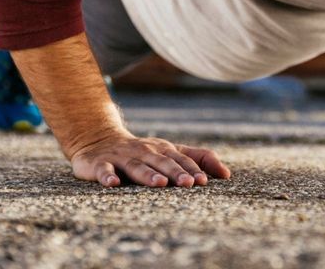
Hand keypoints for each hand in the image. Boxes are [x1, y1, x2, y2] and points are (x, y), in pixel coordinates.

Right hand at [70, 132, 231, 187]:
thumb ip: (197, 159)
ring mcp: (122, 157)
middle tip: (189, 184)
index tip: (204, 181)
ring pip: (137, 166)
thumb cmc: (142, 152)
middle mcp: (145, 151)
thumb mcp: (169, 152)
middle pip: (162, 162)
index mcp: (162, 149)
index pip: (181, 159)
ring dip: (148, 174)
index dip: (192, 169)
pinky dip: (108, 176)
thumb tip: (226, 174)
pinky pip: (105, 170)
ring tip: (160, 183)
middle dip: (176, 172)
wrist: (98, 140)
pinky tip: (114, 184)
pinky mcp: (101, 164)